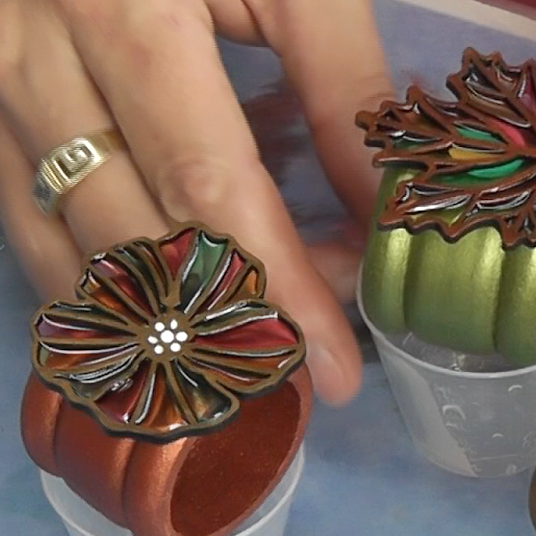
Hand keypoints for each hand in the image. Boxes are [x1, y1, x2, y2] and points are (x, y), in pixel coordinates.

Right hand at [0, 0, 392, 404]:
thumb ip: (338, 79)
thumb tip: (379, 203)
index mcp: (124, 15)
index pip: (210, 185)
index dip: (279, 285)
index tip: (336, 365)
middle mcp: (38, 69)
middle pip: (141, 241)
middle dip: (228, 330)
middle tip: (299, 379)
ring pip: (80, 259)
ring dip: (168, 333)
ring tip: (246, 367)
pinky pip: (36, 244)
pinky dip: (107, 303)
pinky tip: (164, 333)